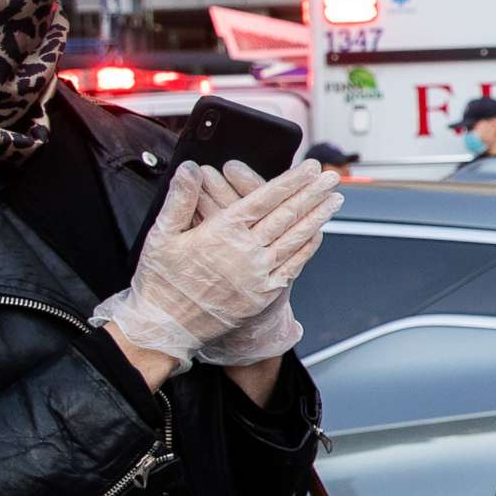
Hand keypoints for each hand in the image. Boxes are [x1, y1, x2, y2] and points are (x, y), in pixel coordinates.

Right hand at [90, 160, 343, 369]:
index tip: (309, 167)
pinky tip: (318, 234)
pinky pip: (293, 266)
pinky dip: (308, 248)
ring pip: (295, 238)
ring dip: (317, 216)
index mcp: (221, 232)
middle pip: (287, 215)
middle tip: (331, 176)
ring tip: (334, 199)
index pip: (265, 198)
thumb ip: (180, 199)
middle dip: (312, 193)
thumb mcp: (161, 235)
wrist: (166, 328)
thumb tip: (190, 168)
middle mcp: (245, 251)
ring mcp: (258, 274)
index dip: (291, 180)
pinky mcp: (263, 294)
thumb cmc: (161, 281)